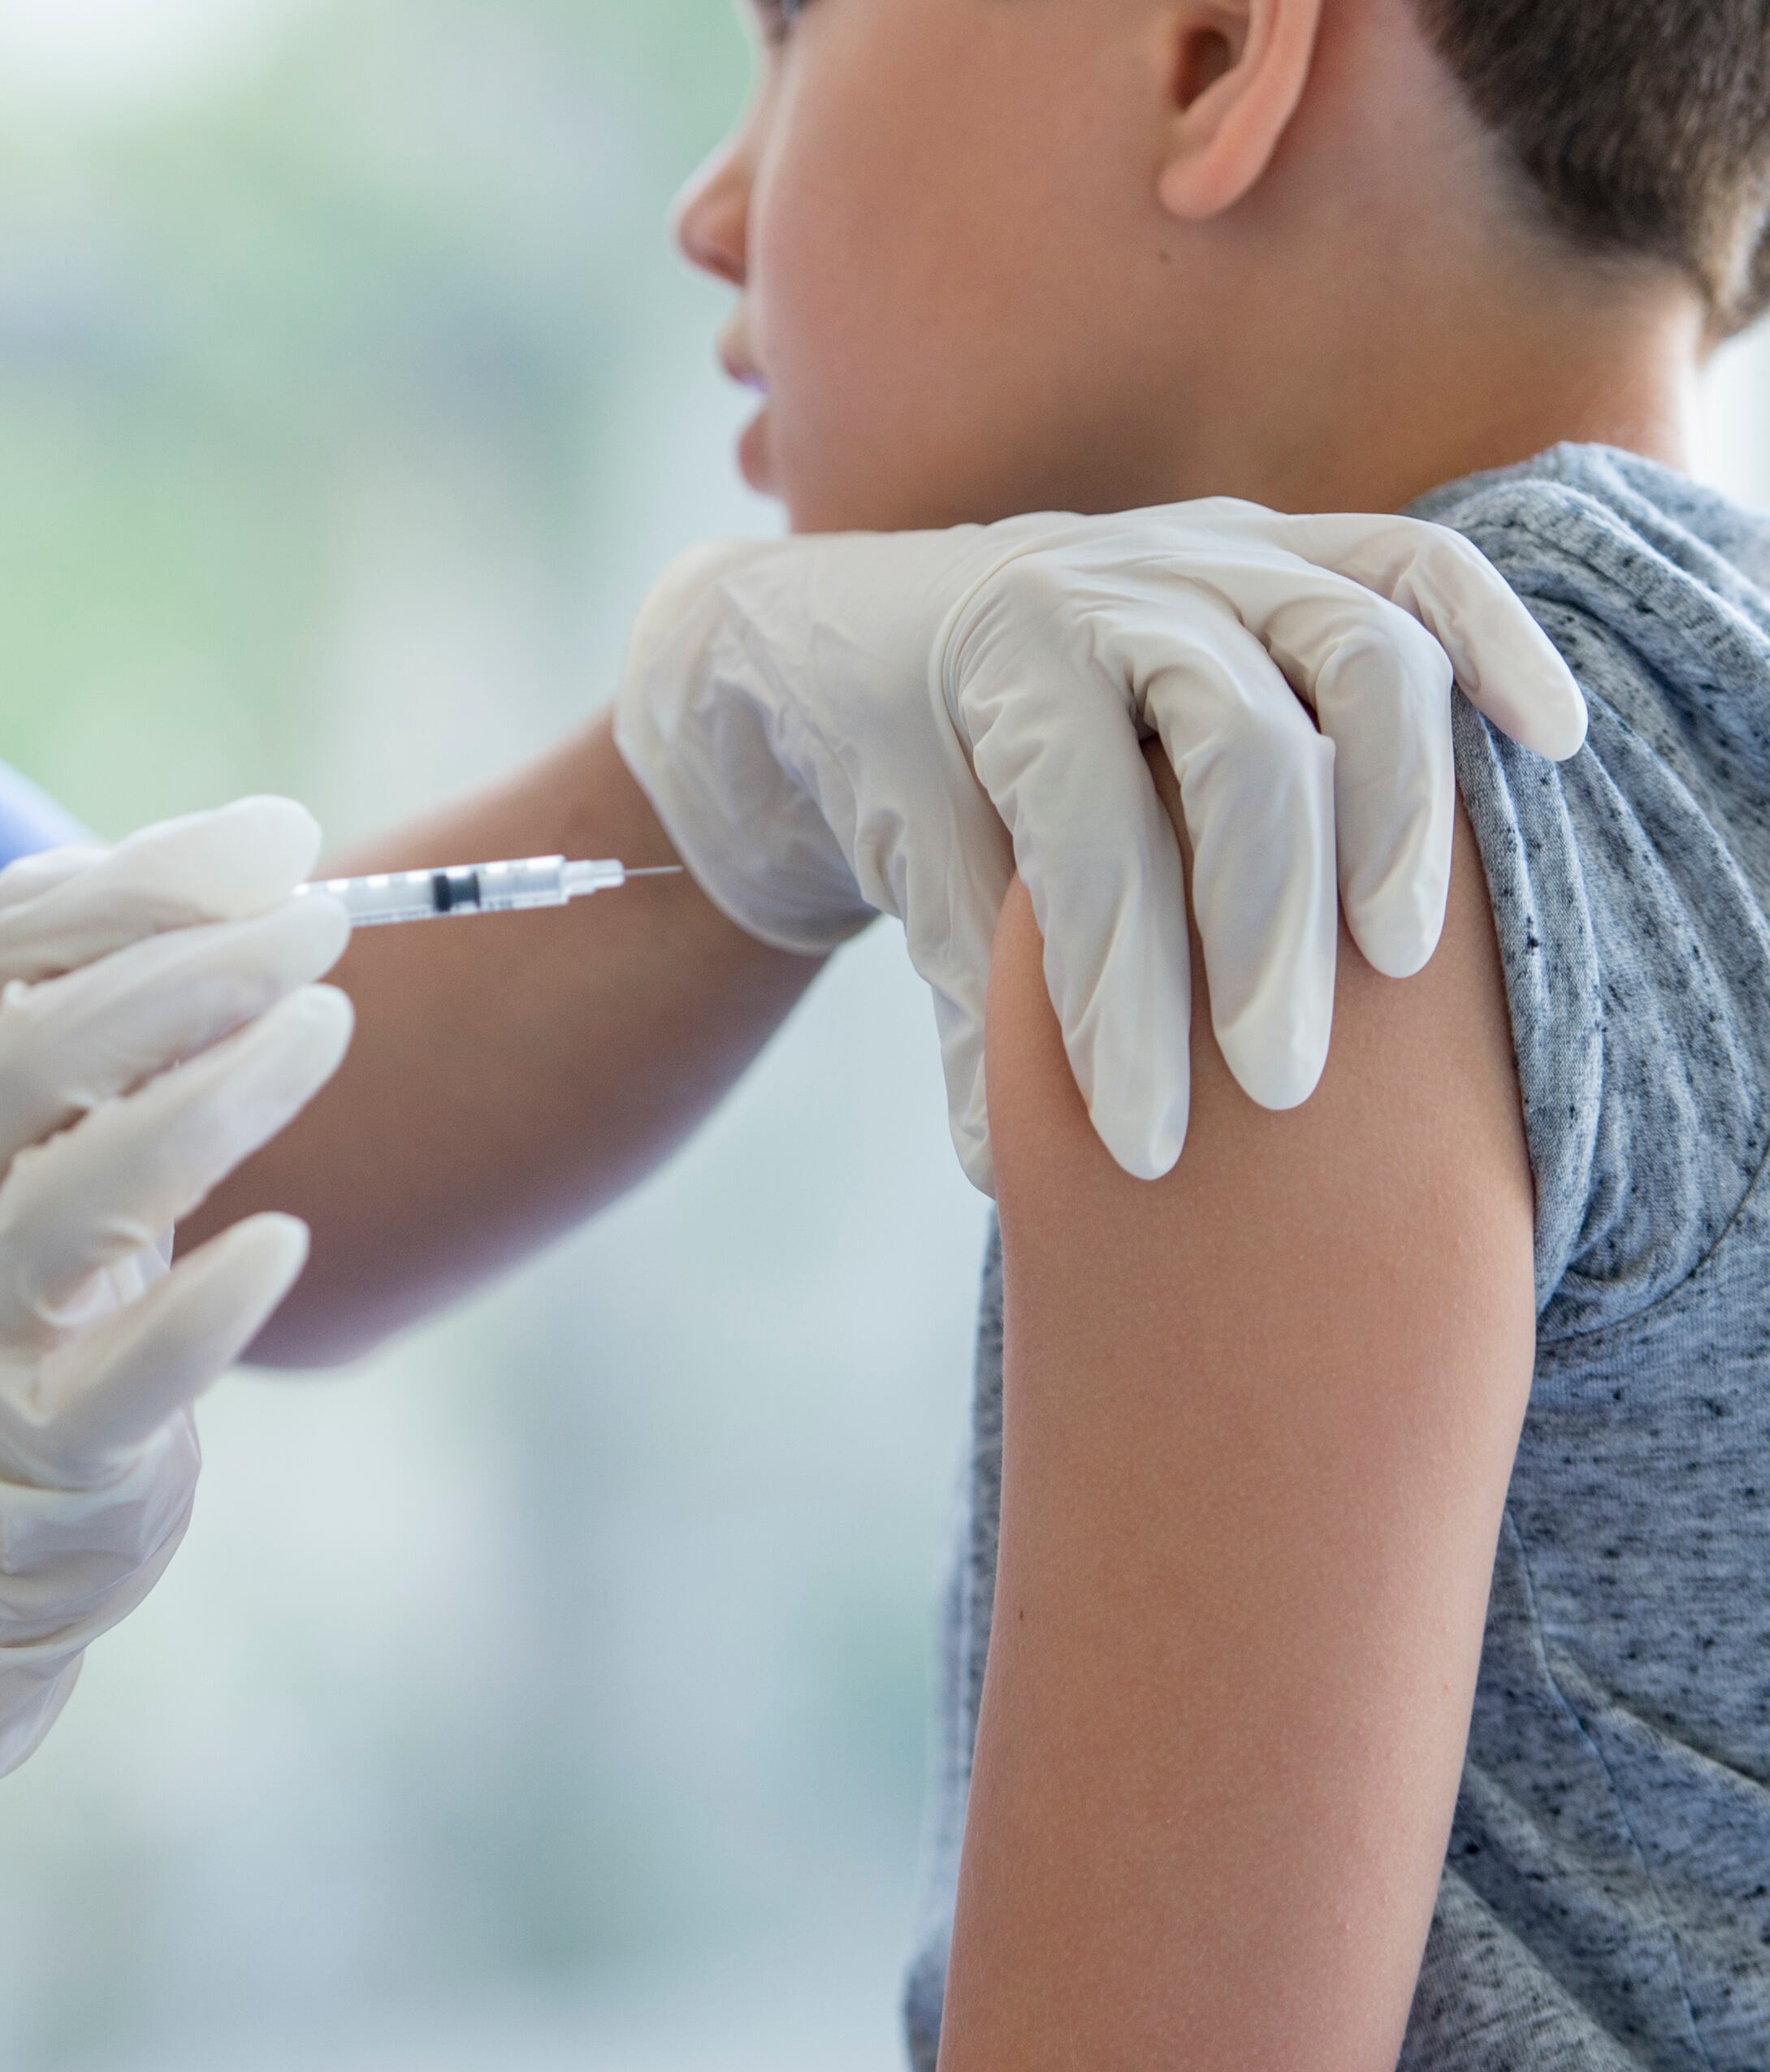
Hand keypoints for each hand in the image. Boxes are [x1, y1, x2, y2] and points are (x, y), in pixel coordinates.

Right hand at [0, 799, 354, 1788]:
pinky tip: (283, 1245)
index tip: (277, 839)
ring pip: (80, 1199)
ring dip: (217, 1098)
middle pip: (37, 1055)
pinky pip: (126, 1371)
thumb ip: (102, 990)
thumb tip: (258, 850)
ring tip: (326, 1025)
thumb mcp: (26, 1116)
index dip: (128, 879)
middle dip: (192, 970)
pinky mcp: (39, 1439)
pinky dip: (205, 1309)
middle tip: (321, 927)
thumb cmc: (25, 1249)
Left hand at [615, 500, 1586, 1186]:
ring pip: (1357, 654)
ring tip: (1396, 960)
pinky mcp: (1287, 546)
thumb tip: (1016, 1177)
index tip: (1145, 1147)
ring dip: (1397, 812)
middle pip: (1241, 752)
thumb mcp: (909, 878)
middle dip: (1268, 932)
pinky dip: (1494, 645)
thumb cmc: (903, 773)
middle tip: (1279, 1085)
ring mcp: (1212, 549)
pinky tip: (1547, 740)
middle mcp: (1112, 583)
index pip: (1090, 849)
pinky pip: (1421, 569)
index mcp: (1000, 663)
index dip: (1123, 1009)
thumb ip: (969, 1009)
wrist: (871, 634)